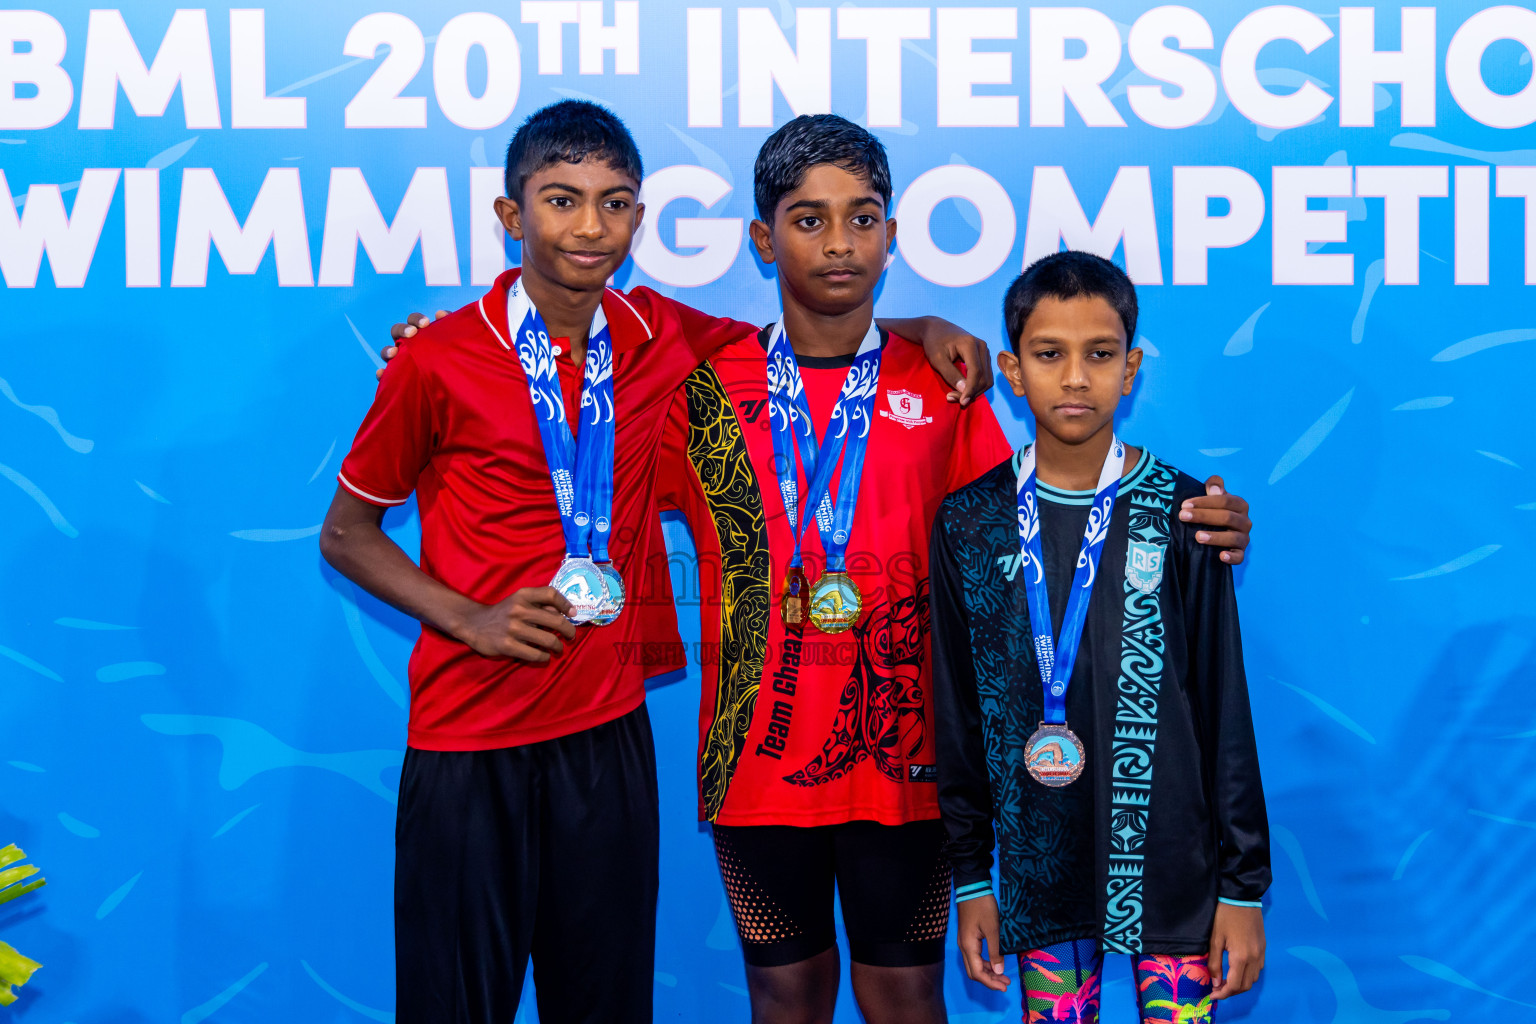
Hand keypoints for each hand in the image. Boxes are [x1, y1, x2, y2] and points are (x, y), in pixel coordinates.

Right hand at [377, 310, 448, 379]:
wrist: (454, 381)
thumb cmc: (452, 356)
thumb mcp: (454, 340)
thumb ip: (449, 325)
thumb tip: (439, 314)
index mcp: (420, 333)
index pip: (413, 321)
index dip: (416, 319)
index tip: (426, 323)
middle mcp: (407, 345)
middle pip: (396, 331)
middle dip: (402, 330)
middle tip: (412, 333)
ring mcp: (400, 360)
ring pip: (387, 352)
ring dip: (387, 350)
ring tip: (393, 353)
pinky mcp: (398, 377)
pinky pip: (386, 375)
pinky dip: (382, 373)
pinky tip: (382, 373)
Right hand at [454, 587, 576, 661]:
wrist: (474, 624)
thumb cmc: (503, 613)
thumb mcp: (518, 601)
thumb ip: (539, 604)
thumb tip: (567, 613)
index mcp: (523, 595)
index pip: (551, 594)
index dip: (566, 604)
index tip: (573, 614)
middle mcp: (519, 609)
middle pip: (556, 620)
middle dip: (569, 631)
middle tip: (571, 637)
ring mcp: (513, 628)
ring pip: (549, 640)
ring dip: (558, 647)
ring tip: (558, 648)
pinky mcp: (508, 646)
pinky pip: (536, 654)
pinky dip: (545, 657)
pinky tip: (544, 656)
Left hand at [919, 320, 993, 405]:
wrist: (936, 329)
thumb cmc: (934, 342)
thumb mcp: (937, 359)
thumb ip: (950, 374)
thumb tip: (964, 390)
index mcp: (970, 344)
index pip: (976, 372)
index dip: (970, 389)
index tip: (962, 402)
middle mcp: (981, 346)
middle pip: (984, 377)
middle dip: (971, 392)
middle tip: (952, 398)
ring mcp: (985, 351)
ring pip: (987, 378)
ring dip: (974, 391)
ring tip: (957, 396)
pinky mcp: (984, 356)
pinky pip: (985, 375)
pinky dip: (976, 386)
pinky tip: (963, 390)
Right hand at [957, 895, 1009, 991]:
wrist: (972, 888)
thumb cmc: (983, 906)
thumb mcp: (993, 929)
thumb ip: (996, 951)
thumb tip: (999, 971)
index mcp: (968, 946)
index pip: (977, 973)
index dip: (991, 983)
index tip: (1005, 987)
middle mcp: (964, 946)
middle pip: (974, 972)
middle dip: (989, 980)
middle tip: (1005, 983)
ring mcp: (964, 941)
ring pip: (974, 964)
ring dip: (988, 972)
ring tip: (1003, 976)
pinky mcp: (968, 937)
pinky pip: (975, 956)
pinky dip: (985, 963)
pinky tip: (996, 963)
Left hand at [1180, 476, 1250, 563]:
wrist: (1221, 534)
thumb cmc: (1215, 512)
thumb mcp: (1214, 498)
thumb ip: (1214, 487)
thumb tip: (1213, 485)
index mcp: (1239, 505)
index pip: (1224, 500)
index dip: (1204, 502)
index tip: (1184, 505)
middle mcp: (1245, 521)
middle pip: (1227, 517)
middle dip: (1203, 516)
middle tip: (1183, 517)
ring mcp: (1244, 538)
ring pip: (1233, 537)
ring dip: (1215, 537)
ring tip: (1197, 537)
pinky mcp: (1241, 552)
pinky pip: (1240, 556)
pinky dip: (1232, 557)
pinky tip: (1221, 556)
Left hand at [1207, 902, 1264, 999]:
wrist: (1242, 897)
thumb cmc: (1225, 916)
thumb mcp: (1215, 939)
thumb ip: (1214, 963)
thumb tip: (1215, 982)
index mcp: (1241, 957)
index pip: (1234, 985)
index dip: (1222, 994)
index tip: (1211, 995)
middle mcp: (1255, 958)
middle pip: (1245, 986)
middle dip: (1231, 992)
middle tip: (1216, 990)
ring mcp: (1261, 953)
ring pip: (1253, 979)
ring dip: (1240, 985)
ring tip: (1225, 982)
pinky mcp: (1263, 948)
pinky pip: (1257, 969)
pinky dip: (1247, 976)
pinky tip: (1236, 971)